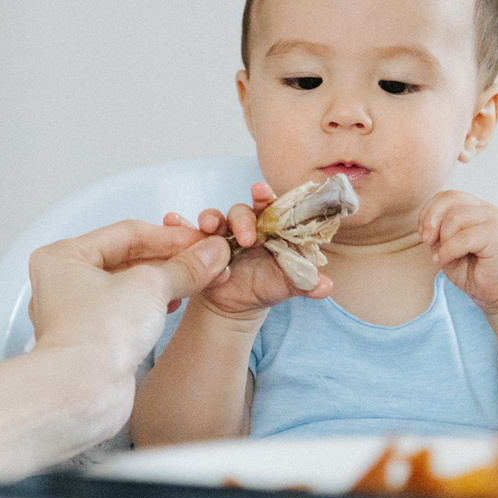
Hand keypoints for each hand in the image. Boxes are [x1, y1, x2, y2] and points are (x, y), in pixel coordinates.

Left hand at [28, 221, 230, 376]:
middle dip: (171, 260)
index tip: (200, 241)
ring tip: (199, 278)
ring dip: (167, 282)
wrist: (84, 392)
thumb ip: (184, 266)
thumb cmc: (93, 336)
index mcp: (64, 257)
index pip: (127, 233)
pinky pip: (130, 311)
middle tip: (205, 259)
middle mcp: (65, 283)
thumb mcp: (150, 285)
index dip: (170, 236)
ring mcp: (80, 314)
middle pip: (128, 258)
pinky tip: (177, 303)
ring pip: (130, 286)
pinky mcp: (95, 340)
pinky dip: (155, 305)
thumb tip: (208, 254)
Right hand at [163, 182, 331, 317]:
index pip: (271, 205)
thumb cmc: (267, 286)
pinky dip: (178, 224)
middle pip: (242, 210)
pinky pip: (187, 231)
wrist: (237, 305)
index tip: (262, 192)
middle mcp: (245, 225)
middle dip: (241, 218)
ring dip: (210, 217)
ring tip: (207, 226)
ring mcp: (221, 233)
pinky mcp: (200, 244)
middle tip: (246, 236)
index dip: (267, 196)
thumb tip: (326, 287)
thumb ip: (307, 283)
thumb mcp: (287, 286)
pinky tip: (172, 220)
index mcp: (271, 227)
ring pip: (214, 217)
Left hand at [419, 191, 497, 312]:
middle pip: (450, 199)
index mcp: (476, 209)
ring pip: (456, 217)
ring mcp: (495, 221)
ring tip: (443, 256)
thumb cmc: (474, 272)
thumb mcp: (447, 248)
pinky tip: (445, 262)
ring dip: (442, 239)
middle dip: (431, 220)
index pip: (447, 195)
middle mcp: (488, 210)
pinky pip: (464, 237)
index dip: (428, 211)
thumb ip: (438, 232)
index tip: (423, 234)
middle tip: (427, 242)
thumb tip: (427, 225)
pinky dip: (448, 250)